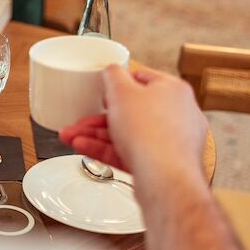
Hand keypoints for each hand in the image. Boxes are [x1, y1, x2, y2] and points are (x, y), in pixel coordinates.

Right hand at [59, 65, 207, 188]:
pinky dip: (108, 150)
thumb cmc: (152, 133)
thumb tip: (112, 69)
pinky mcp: (162, 164)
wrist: (165, 179)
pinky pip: (131, 152)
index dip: (118, 84)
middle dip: (99, 117)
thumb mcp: (121, 92)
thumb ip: (113, 75)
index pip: (142, 79)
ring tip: (72, 137)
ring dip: (97, 135)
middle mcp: (177, 114)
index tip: (103, 90)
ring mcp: (171, 141)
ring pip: (128, 134)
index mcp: (173, 90)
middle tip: (80, 121)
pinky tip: (85, 148)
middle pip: (131, 110)